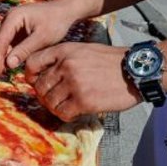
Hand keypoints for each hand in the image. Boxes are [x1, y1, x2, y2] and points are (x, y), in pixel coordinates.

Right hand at [0, 1, 76, 75]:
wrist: (65, 11)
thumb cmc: (56, 22)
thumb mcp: (42, 38)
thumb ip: (24, 50)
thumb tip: (8, 64)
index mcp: (14, 17)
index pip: (0, 40)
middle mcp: (9, 18)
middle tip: (0, 74)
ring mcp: (11, 23)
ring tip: (6, 71)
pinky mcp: (15, 29)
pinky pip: (6, 42)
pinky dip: (6, 53)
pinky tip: (12, 64)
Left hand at [25, 43, 142, 121]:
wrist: (136, 70)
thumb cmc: (111, 62)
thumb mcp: (83, 50)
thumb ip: (63, 59)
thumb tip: (44, 75)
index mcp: (65, 51)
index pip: (32, 63)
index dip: (30, 76)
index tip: (35, 82)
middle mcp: (66, 65)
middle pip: (39, 86)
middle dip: (44, 95)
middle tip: (54, 98)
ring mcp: (75, 83)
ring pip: (49, 101)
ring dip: (55, 107)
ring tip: (66, 105)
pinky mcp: (84, 101)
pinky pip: (62, 113)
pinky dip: (65, 115)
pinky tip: (74, 111)